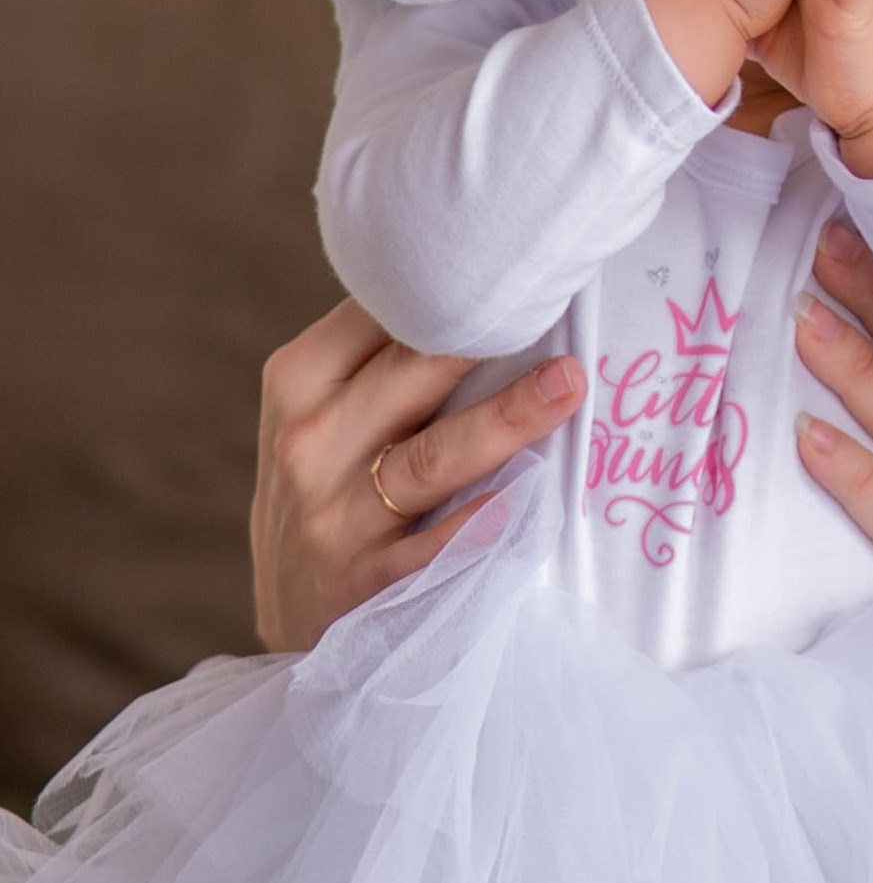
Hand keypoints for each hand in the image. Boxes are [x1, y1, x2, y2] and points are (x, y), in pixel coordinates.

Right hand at [252, 299, 585, 650]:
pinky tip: (522, 503)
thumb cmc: (333, 490)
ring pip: (430, 457)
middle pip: (410, 374)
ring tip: (568, 384)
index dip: (449, 287)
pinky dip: (475, 528)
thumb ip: (388, 364)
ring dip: (505, 419)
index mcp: (300, 380)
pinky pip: (431, 551)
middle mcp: (309, 440)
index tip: (517, 260)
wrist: (293, 622)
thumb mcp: (327, 417)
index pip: (378, 315)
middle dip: (485, 338)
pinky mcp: (363, 583)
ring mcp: (333, 516)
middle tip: (555, 301)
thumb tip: (491, 293)